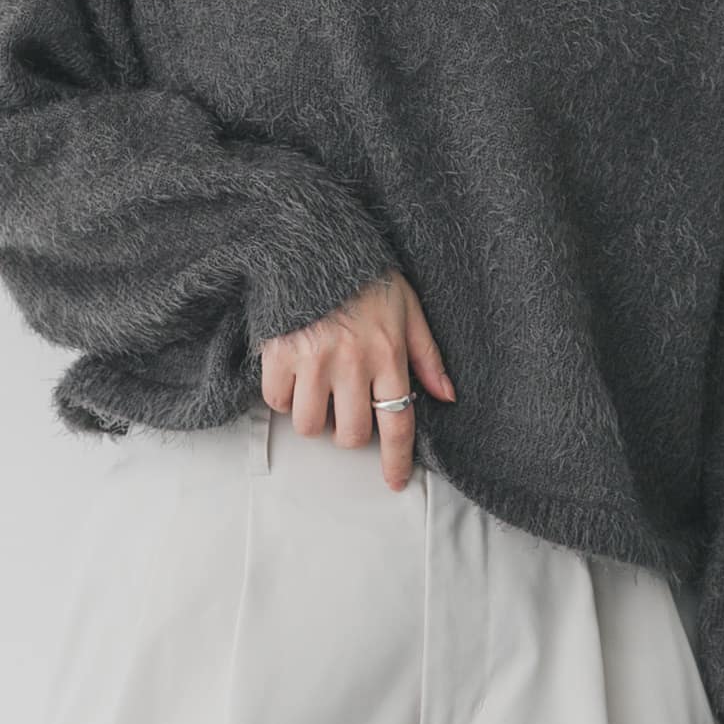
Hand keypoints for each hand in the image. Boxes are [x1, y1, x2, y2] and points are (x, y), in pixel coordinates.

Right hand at [258, 270, 455, 491]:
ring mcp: (312, 360)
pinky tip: (293, 378)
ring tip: (319, 393)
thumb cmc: (365, 276)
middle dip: (349, 432)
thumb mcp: (409, 308)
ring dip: (315, 418)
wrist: (314, 242)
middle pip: (350, 434)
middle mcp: (352, 363)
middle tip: (347, 409)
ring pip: (310, 425)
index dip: (396, 460)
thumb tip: (446, 395)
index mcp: (388, 354)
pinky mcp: (278, 353)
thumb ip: (427, 355)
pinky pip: (277, 401)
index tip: (393, 481)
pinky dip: (284, 398)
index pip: (398, 422)